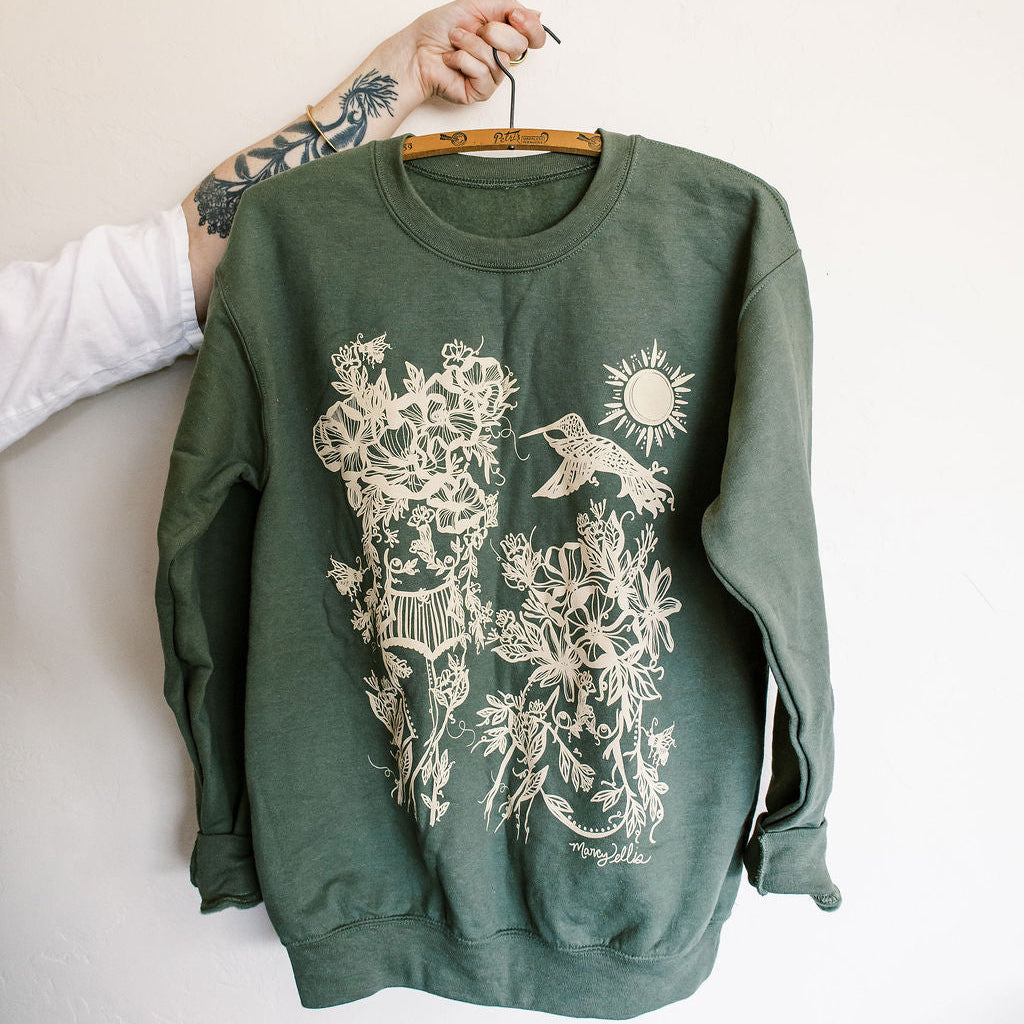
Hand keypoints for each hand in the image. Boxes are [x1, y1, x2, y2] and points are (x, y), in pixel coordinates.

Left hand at [400, 1, 548, 105]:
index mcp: (503, 35)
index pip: (534, 37)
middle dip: (494, 33)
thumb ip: (507, 6)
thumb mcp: (476, 5)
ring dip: (471, 45)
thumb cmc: (439, 29)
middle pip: (519, 47)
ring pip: (498, 59)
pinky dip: (463, 61)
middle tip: (475, 30)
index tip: (514, 16)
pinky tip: (451, 60)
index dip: (530, 27)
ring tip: (455, 43)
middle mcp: (500, 57)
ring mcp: (491, 77)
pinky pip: (483, 73)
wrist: (416, 49)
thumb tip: (536, 13)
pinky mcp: (480, 92)